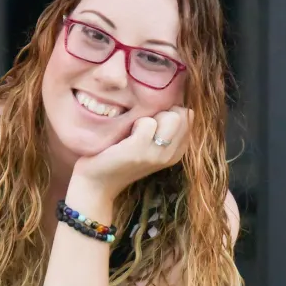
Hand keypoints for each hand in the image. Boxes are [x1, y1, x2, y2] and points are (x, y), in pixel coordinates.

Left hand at [73, 107, 193, 197]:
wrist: (96, 184)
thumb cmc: (119, 158)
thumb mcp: (149, 145)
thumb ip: (164, 128)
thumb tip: (174, 101)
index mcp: (176, 152)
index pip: (189, 117)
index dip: (171, 111)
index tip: (153, 121)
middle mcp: (170, 155)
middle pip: (183, 115)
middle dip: (162, 112)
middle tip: (142, 126)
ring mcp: (156, 155)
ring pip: (171, 117)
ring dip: (150, 117)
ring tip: (134, 131)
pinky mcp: (138, 152)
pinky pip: (147, 122)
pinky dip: (135, 122)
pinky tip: (125, 135)